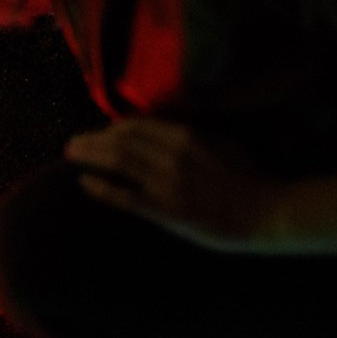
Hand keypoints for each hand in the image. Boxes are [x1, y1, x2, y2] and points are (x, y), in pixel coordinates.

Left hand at [65, 118, 276, 251]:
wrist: (266, 212)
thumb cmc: (248, 178)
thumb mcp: (222, 143)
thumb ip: (192, 134)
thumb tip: (164, 128)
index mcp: (186, 136)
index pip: (137, 126)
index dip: (113, 128)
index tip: (101, 133)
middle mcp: (171, 154)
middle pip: (120, 141)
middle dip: (92, 139)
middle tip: (73, 141)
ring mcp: (165, 182)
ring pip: (116, 162)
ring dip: (89, 156)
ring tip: (70, 154)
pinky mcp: (163, 209)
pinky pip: (122, 196)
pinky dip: (99, 187)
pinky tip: (84, 181)